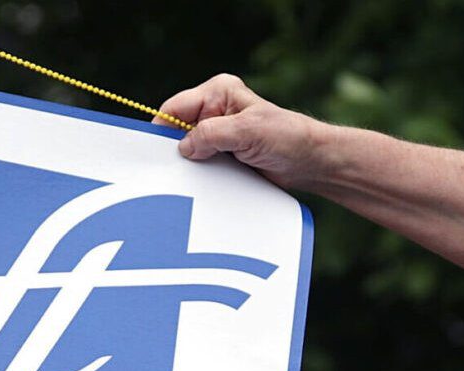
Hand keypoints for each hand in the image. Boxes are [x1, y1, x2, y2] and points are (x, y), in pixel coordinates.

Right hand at [155, 73, 333, 190]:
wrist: (309, 162)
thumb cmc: (286, 138)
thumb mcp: (247, 132)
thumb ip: (212, 134)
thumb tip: (183, 147)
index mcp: (218, 93)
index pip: (175, 109)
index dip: (162, 129)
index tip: (154, 153)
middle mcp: (214, 111)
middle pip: (176, 130)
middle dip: (174, 150)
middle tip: (169, 171)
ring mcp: (217, 134)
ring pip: (186, 150)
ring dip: (188, 165)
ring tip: (188, 180)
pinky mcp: (221, 154)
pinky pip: (199, 164)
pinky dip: (198, 175)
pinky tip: (199, 184)